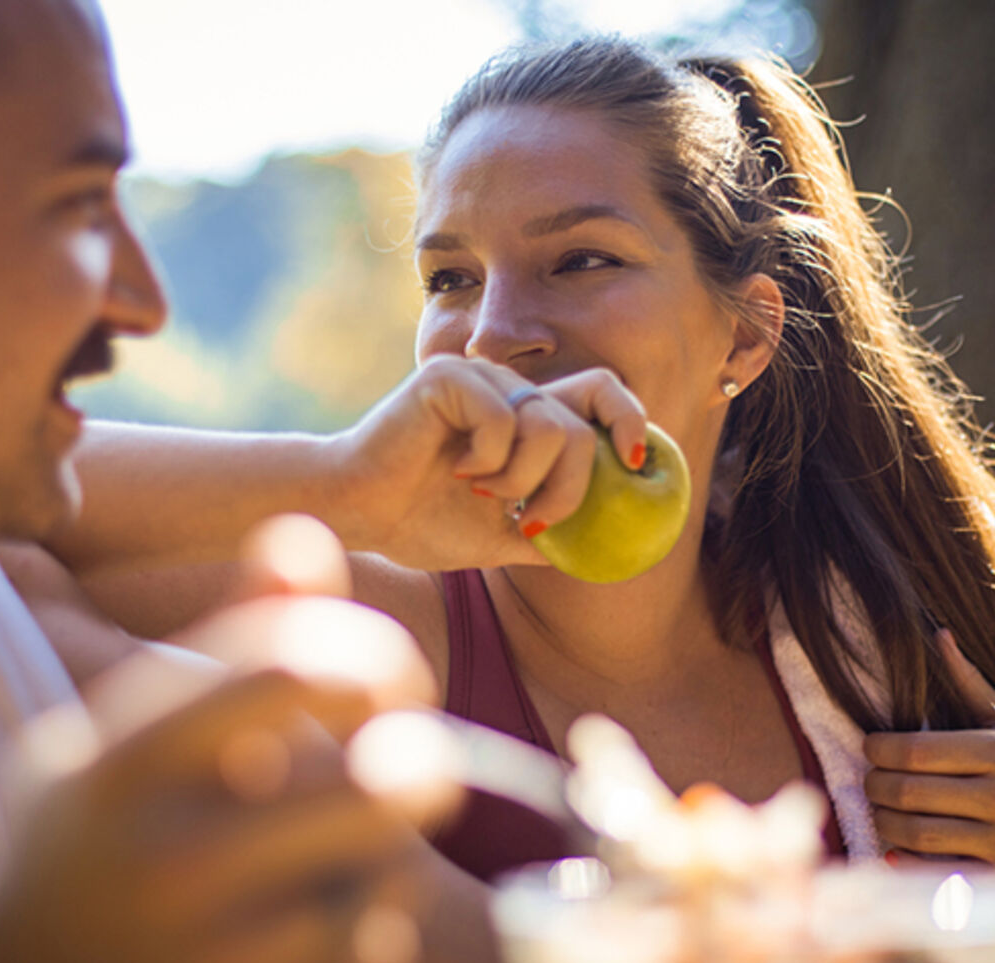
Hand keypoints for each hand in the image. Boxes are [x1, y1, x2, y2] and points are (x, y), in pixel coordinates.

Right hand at [0, 517, 440, 962]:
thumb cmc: (85, 836)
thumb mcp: (121, 735)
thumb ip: (223, 641)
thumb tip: (305, 532)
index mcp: (121, 765)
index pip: (285, 669)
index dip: (370, 654)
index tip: (391, 678)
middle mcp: (162, 861)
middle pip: (367, 783)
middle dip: (416, 756)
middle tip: (419, 758)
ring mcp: (204, 960)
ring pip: (379, 877)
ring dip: (388, 851)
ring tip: (361, 846)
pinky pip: (368, 956)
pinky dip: (371, 928)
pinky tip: (330, 917)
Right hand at [326, 356, 648, 570]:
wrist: (359, 514)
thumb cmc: (418, 522)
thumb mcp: (498, 539)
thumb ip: (546, 536)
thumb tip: (600, 554)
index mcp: (525, 418)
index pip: (598, 396)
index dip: (629, 420)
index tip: (635, 463)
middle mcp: (508, 389)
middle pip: (583, 418)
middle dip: (572, 483)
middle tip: (537, 519)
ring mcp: (481, 379)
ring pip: (548, 424)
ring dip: (524, 480)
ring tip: (482, 495)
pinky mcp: (450, 378)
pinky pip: (503, 420)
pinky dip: (489, 461)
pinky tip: (454, 472)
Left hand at [863, 631, 994, 936]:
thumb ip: (972, 686)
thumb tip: (940, 636)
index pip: (918, 750)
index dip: (881, 750)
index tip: (871, 748)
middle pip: (909, 792)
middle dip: (875, 787)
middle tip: (869, 782)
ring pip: (916, 832)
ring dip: (884, 822)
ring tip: (880, 811)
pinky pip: (934, 871)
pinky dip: (907, 861)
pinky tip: (898, 848)